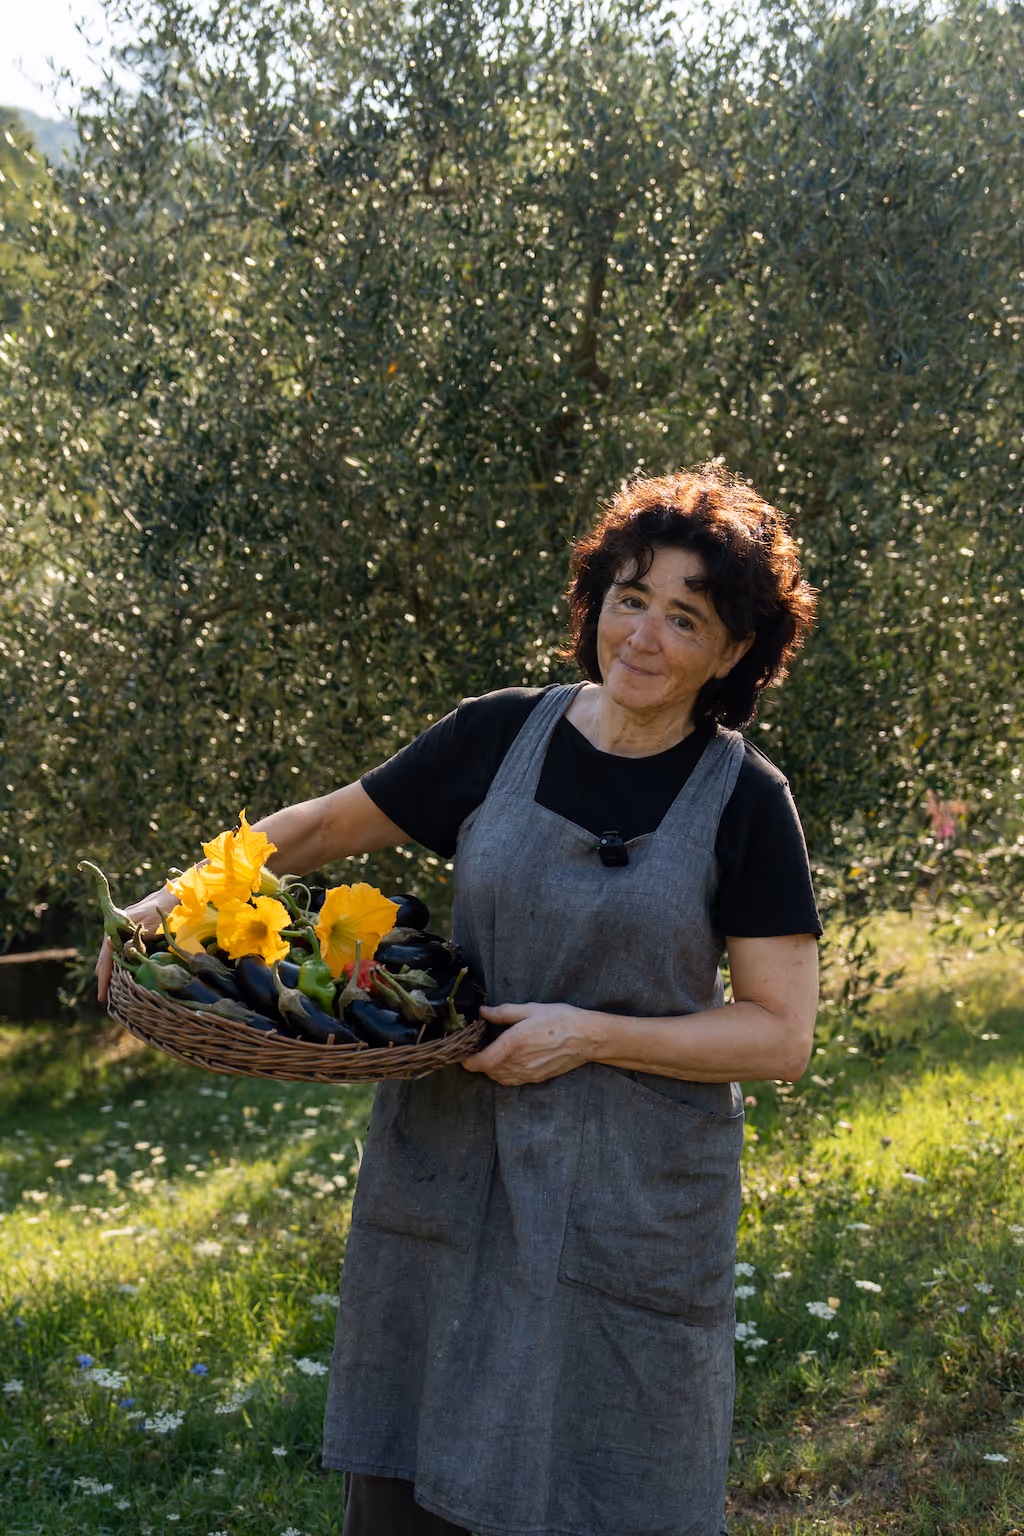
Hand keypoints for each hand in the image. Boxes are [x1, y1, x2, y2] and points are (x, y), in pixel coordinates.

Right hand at [94, 886, 174, 1002]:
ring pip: (114, 956)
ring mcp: (125, 933)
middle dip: (105, 977)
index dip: (104, 975)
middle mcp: (117, 931)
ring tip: (110, 992)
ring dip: (113, 973)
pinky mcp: (134, 936)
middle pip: (107, 958)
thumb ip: (136, 940)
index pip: (107, 955)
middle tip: (103, 997)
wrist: (174, 896)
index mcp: (117, 927)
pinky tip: (122, 977)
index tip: (102, 993)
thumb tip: (121, 953)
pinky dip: (122, 965)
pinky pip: (124, 953)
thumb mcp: (150, 927)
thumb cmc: (163, 910)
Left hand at [462, 1002, 601, 1084]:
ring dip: (490, 1070)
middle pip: (488, 1072)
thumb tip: (483, 1012)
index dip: (467, 1060)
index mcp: (514, 1043)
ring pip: (499, 1078)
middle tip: (475, 1050)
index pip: (481, 1061)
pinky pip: (513, 1081)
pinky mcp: (537, 1078)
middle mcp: (519, 1062)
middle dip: (478, 1063)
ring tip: (489, 1056)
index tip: (463, 1054)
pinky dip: (504, 1075)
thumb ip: (504, 1012)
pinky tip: (506, 1064)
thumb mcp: (531, 1009)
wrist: (587, 1038)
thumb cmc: (561, 1019)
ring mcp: (529, 1073)